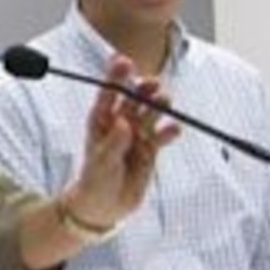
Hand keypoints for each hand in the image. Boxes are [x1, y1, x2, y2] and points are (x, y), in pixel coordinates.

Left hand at [62, 56, 180, 228]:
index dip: (116, 77)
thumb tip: (124, 123)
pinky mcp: (150, 149)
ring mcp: (137, 135)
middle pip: (134, 100)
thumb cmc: (94, 181)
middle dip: (143, 89)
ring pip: (150, 114)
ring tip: (165, 99)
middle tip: (152, 83)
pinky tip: (175, 129)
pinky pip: (162, 136)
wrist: (104, 207)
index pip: (108, 93)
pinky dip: (169, 132)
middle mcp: (120, 123)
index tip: (123, 62)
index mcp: (100, 120)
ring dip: (158, 106)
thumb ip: (114, 143)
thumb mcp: (101, 162)